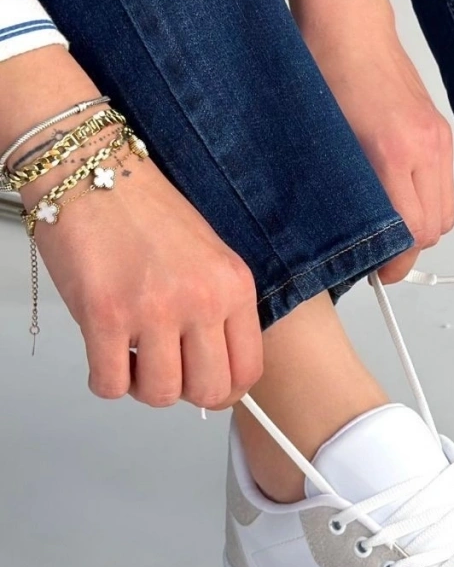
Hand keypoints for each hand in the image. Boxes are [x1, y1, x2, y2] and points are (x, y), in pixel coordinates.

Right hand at [1, 48, 263, 408]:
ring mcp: (154, 310)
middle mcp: (201, 300)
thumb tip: (219, 365)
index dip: (227, 388)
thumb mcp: (209, 257)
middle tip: (167, 373)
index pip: (249, 368)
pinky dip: (106, 381)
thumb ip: (219, 309)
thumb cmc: (145, 211)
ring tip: (133, 360)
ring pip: (160, 395)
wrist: (90, 172)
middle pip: (208, 391)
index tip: (209, 385)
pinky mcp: (104, 316)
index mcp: (234, 285)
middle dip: (185, 392)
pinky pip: (111, 384)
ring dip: (142, 387)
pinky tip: (106, 357)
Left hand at [277, 0, 453, 282]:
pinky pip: (445, 185)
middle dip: (410, 249)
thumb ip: (341, 194)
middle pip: (435, 229)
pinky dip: (428, 200)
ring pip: (446, 211)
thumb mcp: (320, 142)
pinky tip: (399, 194)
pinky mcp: (442, 131)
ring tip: (389, 225)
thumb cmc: (322, 72)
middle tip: (379, 254)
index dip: (396, 263)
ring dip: (422, 227)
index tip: (377, 272)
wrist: (348, 23)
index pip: (413, 234)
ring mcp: (439, 139)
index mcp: (391, 152)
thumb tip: (346, 240)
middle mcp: (424, 147)